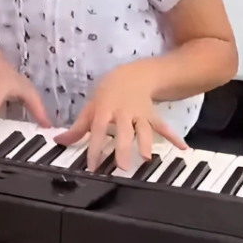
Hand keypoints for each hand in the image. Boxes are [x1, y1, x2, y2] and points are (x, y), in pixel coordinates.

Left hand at [55, 63, 187, 171]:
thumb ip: (77, 127)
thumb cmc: (107, 94)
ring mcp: (139, 114)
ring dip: (146, 142)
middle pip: (123, 131)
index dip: (94, 148)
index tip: (92, 166)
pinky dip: (174, 136)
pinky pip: (163, 126)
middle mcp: (122, 113)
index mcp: (104, 111)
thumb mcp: (90, 107)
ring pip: (144, 129)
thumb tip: (59, 141)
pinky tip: (183, 147)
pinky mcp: (153, 115)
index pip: (97, 130)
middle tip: (123, 167)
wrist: (131, 75)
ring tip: (148, 157)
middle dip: (123, 148)